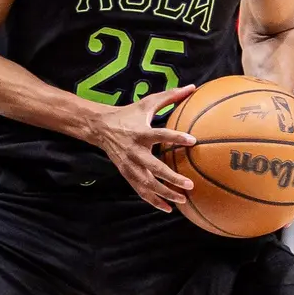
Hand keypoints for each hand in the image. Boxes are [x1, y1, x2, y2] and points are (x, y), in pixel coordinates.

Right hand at [83, 85, 197, 212]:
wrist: (100, 128)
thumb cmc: (128, 114)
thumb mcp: (147, 103)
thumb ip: (170, 96)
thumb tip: (192, 87)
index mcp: (141, 133)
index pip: (160, 135)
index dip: (176, 137)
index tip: (193, 141)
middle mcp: (135, 151)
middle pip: (154, 167)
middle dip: (171, 178)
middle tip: (189, 184)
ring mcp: (130, 165)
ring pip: (147, 183)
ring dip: (164, 193)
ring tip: (182, 199)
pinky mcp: (126, 174)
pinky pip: (140, 190)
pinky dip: (153, 200)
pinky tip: (168, 208)